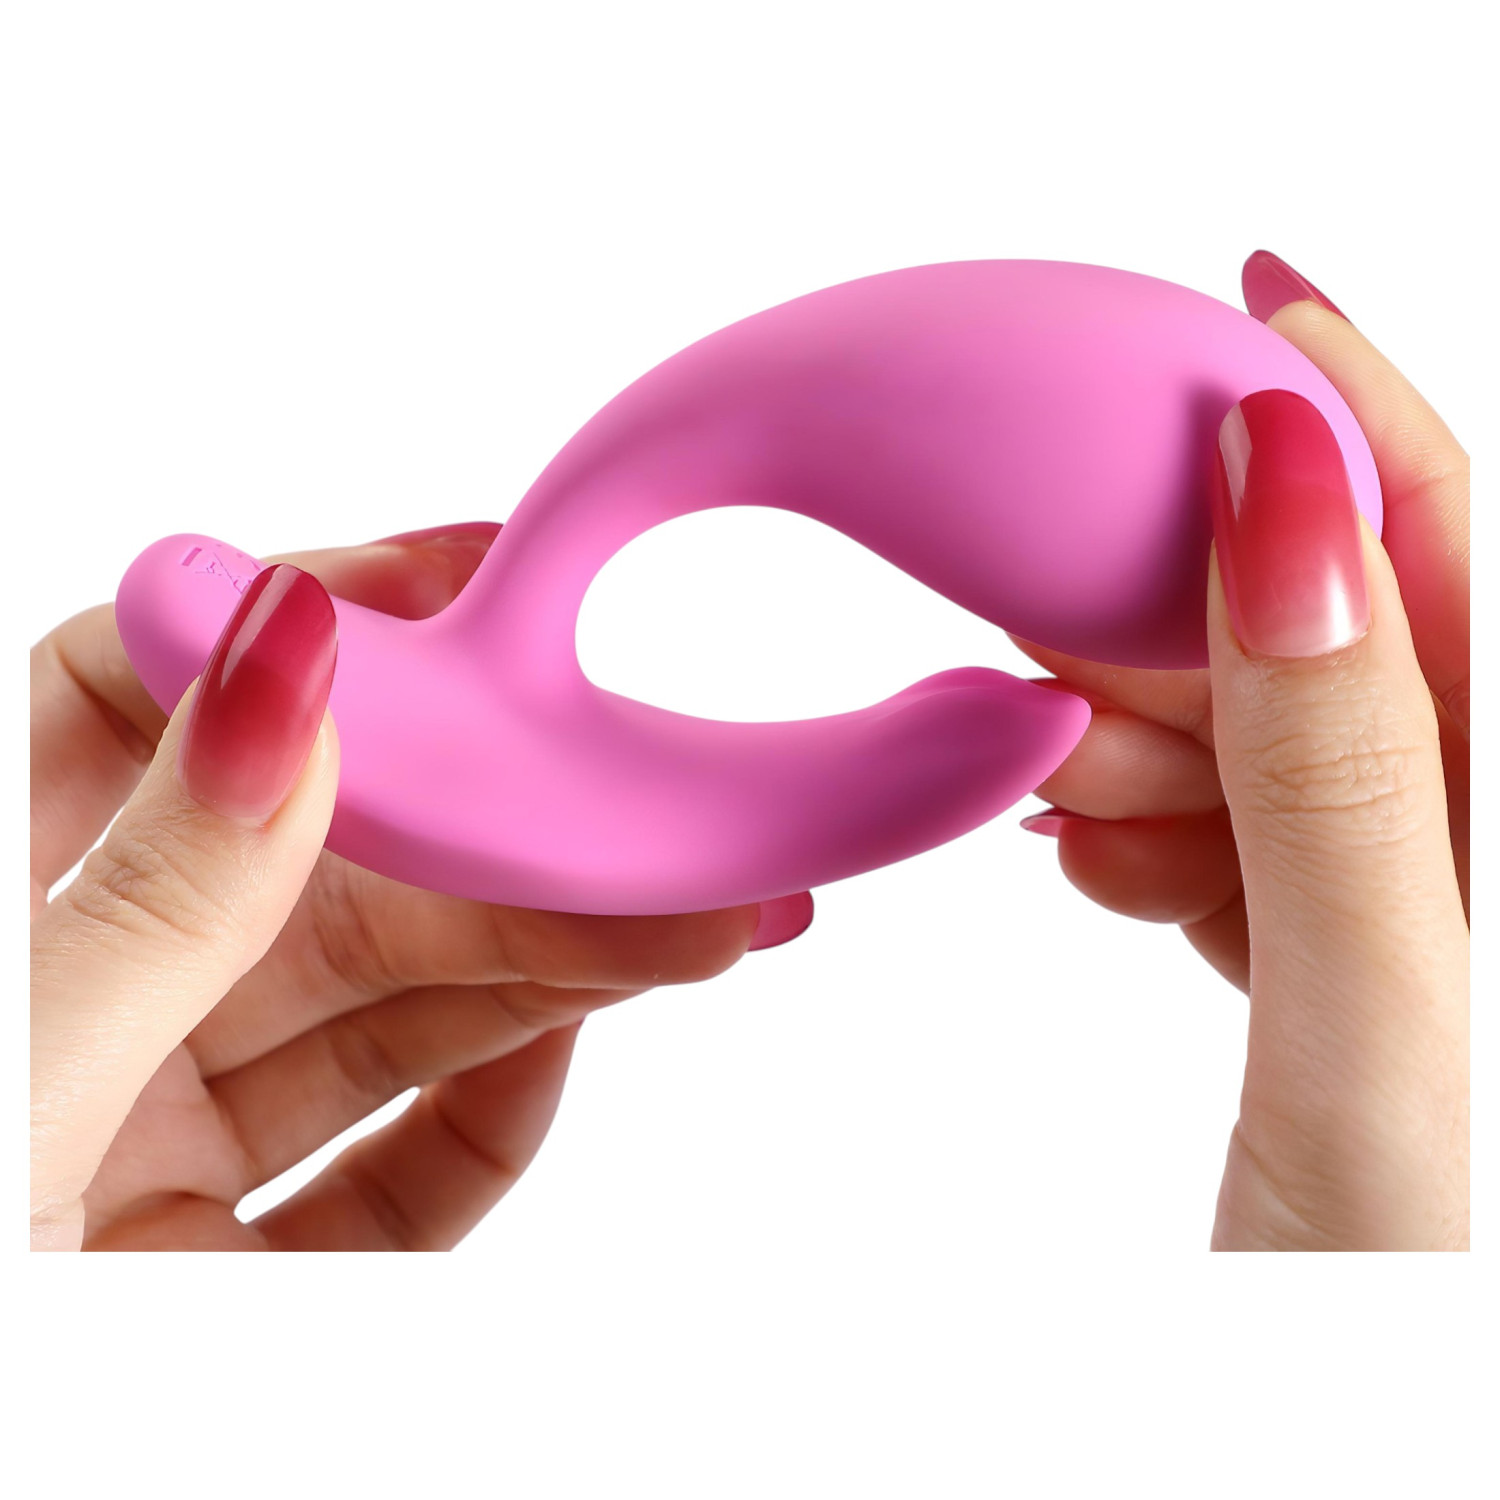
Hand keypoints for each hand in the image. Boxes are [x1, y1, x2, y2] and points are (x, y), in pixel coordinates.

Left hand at [30, 525, 812, 1251]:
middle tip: (670, 812)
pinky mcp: (235, 1250)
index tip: (472, 582)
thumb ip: (153, 889)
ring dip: (550, 961)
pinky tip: (577, 1047)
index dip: (300, 618)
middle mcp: (84, 1005)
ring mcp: (164, 1130)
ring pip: (388, 1003)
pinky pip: (391, 1162)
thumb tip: (285, 658)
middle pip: (328, 864)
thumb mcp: (11, 1088)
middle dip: (512, 832)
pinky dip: (494, 1110)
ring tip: (699, 923)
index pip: (139, 698)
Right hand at [1015, 251, 1468, 1249]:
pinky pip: (1237, 833)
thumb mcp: (1377, 1016)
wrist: (1346, 1438)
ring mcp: (1410, 903)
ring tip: (1053, 788)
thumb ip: (1339, 766)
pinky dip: (1151, 829)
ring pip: (1268, 735)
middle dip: (1182, 616)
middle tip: (1049, 631)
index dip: (1352, 408)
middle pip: (1341, 633)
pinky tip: (1093, 868)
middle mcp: (1483, 845)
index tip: (1243, 296)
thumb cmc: (1410, 1287)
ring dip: (1143, 738)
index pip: (1457, 546)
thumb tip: (1286, 507)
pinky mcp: (1332, 960)